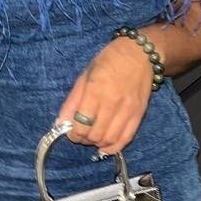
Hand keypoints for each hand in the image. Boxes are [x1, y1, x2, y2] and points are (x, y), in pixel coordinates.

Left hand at [55, 37, 154, 155]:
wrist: (140, 53)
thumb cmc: (109, 60)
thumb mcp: (85, 75)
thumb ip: (72, 101)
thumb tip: (61, 123)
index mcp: (96, 91)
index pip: (81, 124)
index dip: (73, 133)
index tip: (70, 131)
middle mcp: (113, 103)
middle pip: (95, 134)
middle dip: (84, 138)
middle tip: (81, 133)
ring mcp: (128, 110)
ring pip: (109, 139)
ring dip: (97, 143)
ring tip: (92, 138)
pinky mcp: (139, 114)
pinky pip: (126, 138)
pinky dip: (114, 147)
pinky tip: (105, 148)